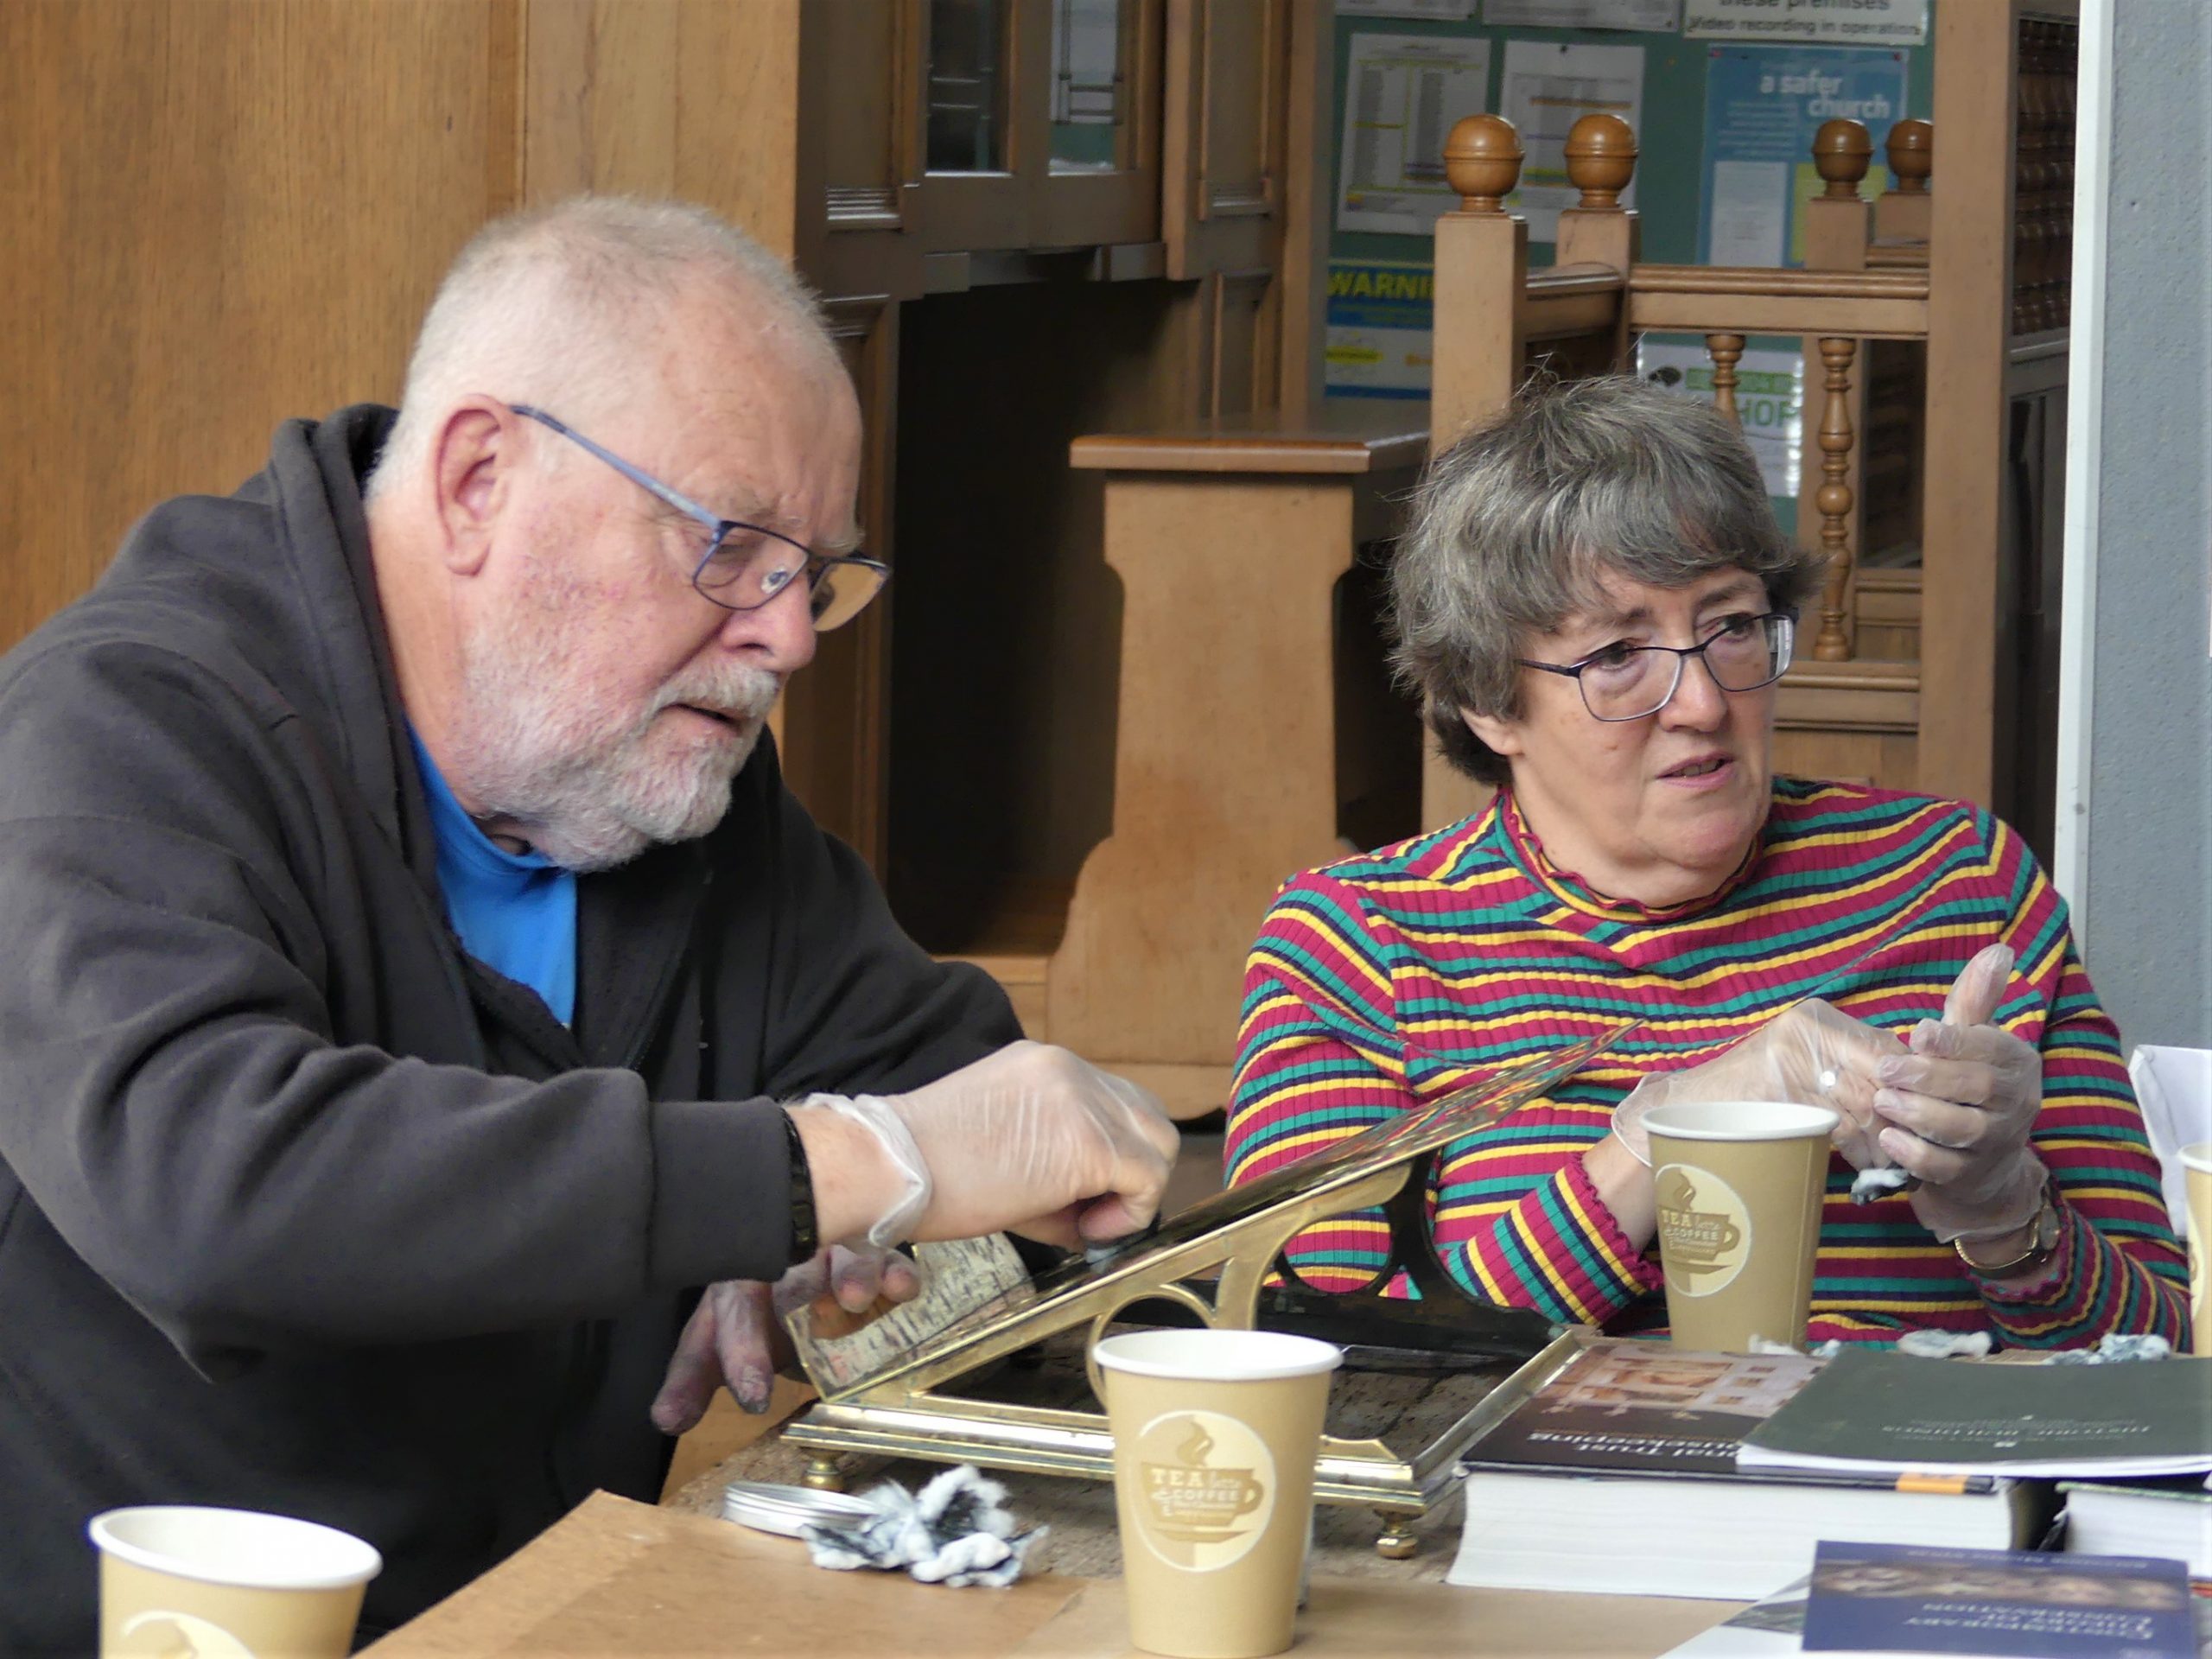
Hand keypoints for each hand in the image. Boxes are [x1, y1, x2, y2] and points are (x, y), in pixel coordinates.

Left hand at [649, 1244, 918, 1432]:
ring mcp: (833, 1253)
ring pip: (844, 1255)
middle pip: (791, 1273)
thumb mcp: (723, 1337)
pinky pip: (892, 1258)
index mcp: (741, 1283)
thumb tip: (666, 1420)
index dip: (741, 1353)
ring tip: (857, 1300)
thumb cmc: (763, 1303)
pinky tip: (904, 1289)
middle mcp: (786, 1261)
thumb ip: (695, 1376)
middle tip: (808, 1332)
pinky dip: (899, 1272)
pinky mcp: (876, 1256)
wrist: (804, 1248)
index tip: (753, 1396)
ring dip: (852, 1274)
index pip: (733, 1313)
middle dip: (804, 1296)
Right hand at [823, 1041, 1179, 1249]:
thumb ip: (1057, 1168)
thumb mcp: (1002, 1149)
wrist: (890, 1168)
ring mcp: (1083, 1100)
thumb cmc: (925, 1172)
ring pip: (1158, 1144)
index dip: (1112, 1156)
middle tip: (1094, 1213)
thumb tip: (1094, 1215)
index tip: (1082, 1200)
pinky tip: (1088, 1231)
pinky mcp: (1089, 1142)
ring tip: (1089, 1224)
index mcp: (1045, 1065)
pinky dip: (1130, 1213)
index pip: (1113, 1104)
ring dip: (1136, 1190)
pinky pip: (1146, 1179)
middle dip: (1135, 1169)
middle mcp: (1070, 1069)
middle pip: (1148, 1116)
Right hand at [1610, 997, 1905, 1168]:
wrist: (1686, 1109)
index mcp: (1815, 1019)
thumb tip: (1909, 1095)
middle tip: (1918, 1147)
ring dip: (1886, 1139)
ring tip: (1896, 1164)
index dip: (1912, 1085)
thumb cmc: (1747, 1091)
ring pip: (1863, 1102)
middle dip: (1903, 1116)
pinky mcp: (1780, 1093)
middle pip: (1879, 1075)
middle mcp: (1806, 1032)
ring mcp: (1791, 1060)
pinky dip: (1860, 1150)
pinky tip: (1866, 1166)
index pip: (1886, 1048)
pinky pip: (1839, 1124)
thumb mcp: (1798, 1064)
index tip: (1923, 1117)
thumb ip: (1844, 1067)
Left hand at [1869, 945, 2046, 1242]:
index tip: (1918, 1033)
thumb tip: (1997, 950)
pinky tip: (1888, 1139)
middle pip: (1977, 1087)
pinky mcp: (1971, 1175)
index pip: (1992, 1048)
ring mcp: (1997, 1142)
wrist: (1984, 1162)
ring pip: (1962, 1128)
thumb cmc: (1969, 1086)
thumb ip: (1976, 1001)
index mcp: (2017, 1063)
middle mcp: (2017, 1103)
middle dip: (1928, 1077)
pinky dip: (1916, 1154)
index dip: (1955, 1041)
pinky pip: (1946, 1167)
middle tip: (1887, 1071)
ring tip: (1883, 1101)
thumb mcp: (1974, 1041)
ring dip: (1919, 1114)